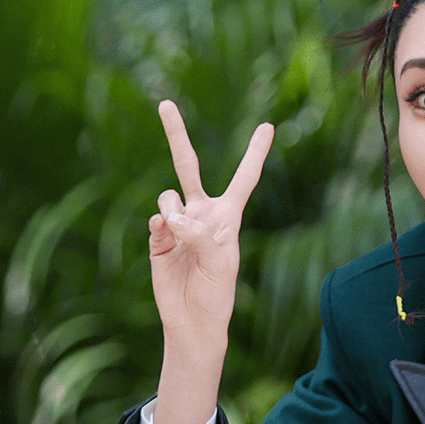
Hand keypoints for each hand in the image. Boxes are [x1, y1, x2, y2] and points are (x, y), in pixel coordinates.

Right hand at [149, 100, 273, 338]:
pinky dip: (160, 227)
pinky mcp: (157, 236)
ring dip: (173, 212)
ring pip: (168, 197)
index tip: (268, 126)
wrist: (192, 319)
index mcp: (228, 216)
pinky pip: (155, 219)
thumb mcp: (219, 264)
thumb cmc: (216, 292)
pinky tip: (167, 242)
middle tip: (164, 103)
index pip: (244, 178)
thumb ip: (199, 236)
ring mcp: (177, 222)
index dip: (255, 152)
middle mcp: (202, 212)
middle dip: (176, 135)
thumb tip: (170, 216)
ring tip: (180, 236)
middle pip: (189, 166)